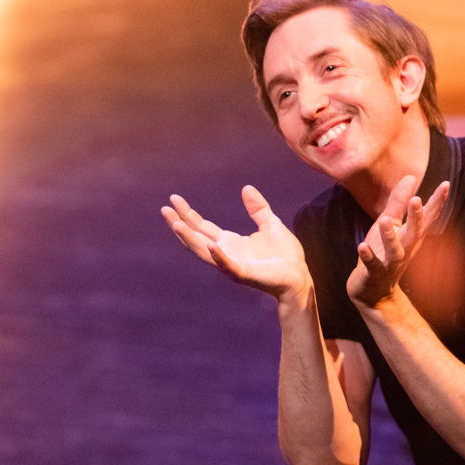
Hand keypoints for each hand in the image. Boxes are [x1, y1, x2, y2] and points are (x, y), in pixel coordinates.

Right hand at [162, 186, 309, 303]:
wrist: (299, 276)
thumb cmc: (285, 256)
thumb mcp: (271, 224)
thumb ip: (258, 209)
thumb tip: (246, 188)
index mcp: (230, 242)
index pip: (202, 226)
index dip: (188, 213)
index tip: (174, 199)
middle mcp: (225, 253)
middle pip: (197, 237)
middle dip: (180, 223)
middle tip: (165, 209)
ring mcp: (232, 264)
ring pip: (204, 251)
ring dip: (190, 239)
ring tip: (176, 224)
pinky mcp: (244, 273)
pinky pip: (228, 265)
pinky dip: (218, 256)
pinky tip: (210, 245)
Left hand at [347, 176, 449, 307]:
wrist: (373, 291)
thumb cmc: (382, 251)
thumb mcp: (390, 222)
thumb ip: (399, 201)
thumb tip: (411, 176)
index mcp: (410, 236)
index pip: (427, 218)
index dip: (436, 202)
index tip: (445, 184)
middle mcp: (405, 249)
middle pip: (415, 233)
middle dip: (417, 218)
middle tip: (417, 200)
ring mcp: (390, 263)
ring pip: (395, 251)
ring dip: (391, 237)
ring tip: (385, 220)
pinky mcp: (373, 273)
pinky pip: (372, 265)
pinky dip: (368, 256)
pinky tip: (362, 246)